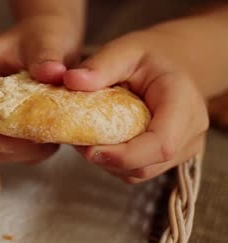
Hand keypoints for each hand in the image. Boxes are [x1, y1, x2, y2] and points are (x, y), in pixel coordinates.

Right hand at [0, 12, 82, 162]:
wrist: (58, 46)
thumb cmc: (45, 36)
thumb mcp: (46, 38)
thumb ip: (45, 54)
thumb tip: (51, 72)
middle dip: (0, 138)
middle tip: (30, 133)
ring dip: (19, 148)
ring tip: (45, 135)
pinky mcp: (11, 135)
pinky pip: (16, 154)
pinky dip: (34, 152)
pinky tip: (51, 137)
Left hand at [63, 31, 208, 183]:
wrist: (170, 64)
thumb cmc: (148, 57)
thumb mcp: (124, 50)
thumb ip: (100, 65)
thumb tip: (71, 81)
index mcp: (184, 103)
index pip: (161, 144)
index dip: (124, 156)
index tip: (89, 150)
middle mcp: (190, 131)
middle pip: (146, 165)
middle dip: (107, 159)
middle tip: (77, 140)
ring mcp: (183, 148)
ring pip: (139, 173)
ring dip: (107, 162)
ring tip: (87, 137)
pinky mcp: (169, 158)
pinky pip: (137, 171)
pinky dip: (114, 162)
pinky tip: (101, 141)